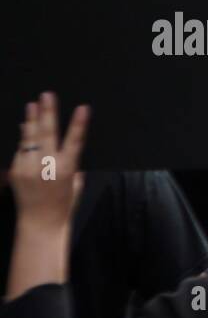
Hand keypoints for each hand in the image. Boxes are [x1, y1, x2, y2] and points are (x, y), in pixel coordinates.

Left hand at [8, 93, 87, 231]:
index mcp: (68, 169)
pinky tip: (24, 129)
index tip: (83, 107)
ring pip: (30, 138)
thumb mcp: (76, 184)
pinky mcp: (16, 171)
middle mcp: (48, 166)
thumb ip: (72, 165)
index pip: (75, 141)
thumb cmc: (64, 204)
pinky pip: (21, 152)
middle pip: (48, 133)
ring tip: (31, 105)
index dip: (79, 123)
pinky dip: (24, 141)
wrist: (40, 222)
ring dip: (30, 120)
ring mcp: (29, 168)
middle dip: (47, 112)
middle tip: (46, 95)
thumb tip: (64, 147)